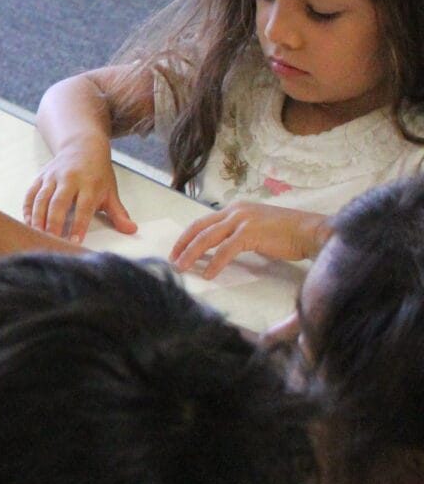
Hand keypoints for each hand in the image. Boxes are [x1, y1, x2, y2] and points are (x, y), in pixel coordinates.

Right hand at [23, 142, 134, 239]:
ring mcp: (52, 177)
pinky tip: (28, 222)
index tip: (74, 241)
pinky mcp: (40, 177)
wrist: (82, 146)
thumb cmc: (98, 173)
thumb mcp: (111, 191)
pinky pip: (30, 194)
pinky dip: (27, 208)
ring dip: (38, 217)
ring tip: (37, 234)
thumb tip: (132, 230)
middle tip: (51, 240)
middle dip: (54, 222)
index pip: (84, 207)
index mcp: (89, 183)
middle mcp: (69, 179)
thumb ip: (118, 213)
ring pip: (41, 198)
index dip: (79, 225)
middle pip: (59, 202)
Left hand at [171, 202, 328, 278]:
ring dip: (192, 254)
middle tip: (173, 259)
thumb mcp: (256, 228)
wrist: (310, 232)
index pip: (203, 222)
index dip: (187, 236)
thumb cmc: (287, 233)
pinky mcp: (250, 233)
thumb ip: (238, 233)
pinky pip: (225, 250)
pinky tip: (208, 274)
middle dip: (183, 244)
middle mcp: (235, 211)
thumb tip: (221, 247)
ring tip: (182, 267)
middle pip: (199, 228)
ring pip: (208, 238)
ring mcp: (242, 221)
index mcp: (235, 209)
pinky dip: (214, 263)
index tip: (177, 249)